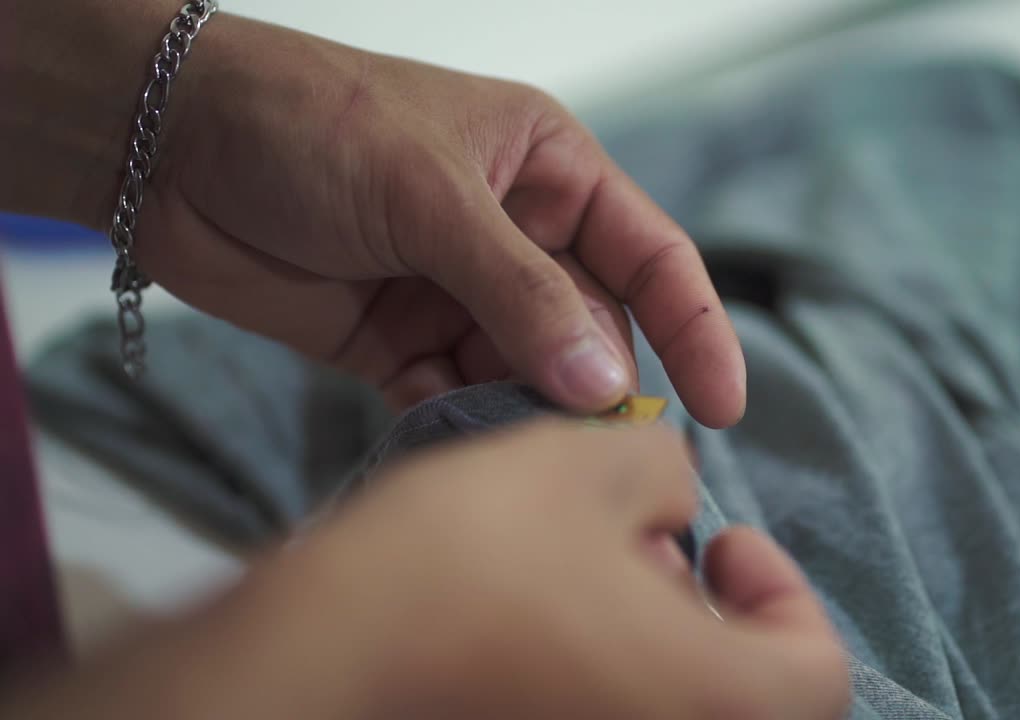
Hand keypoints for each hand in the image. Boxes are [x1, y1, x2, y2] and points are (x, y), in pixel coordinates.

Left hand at [133, 9, 744, 422]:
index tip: (722, 406)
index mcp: (548, 172)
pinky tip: (452, 444)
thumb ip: (519, 292)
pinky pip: (453, 397)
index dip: (694, 329)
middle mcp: (515, 235)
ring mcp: (456, 292)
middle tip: (582, 439)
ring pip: (524, 373)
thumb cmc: (307, 123)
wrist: (165, 148)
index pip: (650, 256)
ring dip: (522, 414)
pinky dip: (457, 424)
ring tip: (512, 449)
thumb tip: (603, 382)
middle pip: (590, 329)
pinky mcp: (399, 341)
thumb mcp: (429, 194)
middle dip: (592, 385)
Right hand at [322, 422, 849, 717]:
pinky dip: (589, 677)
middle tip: (636, 550)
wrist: (319, 658)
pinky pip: (596, 718)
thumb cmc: (465, 562)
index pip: (815, 666)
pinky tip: (525, 621)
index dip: (781, 588)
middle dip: (700, 610)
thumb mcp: (584, 464)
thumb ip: (665, 467)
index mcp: (721, 706)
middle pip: (738, 695)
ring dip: (641, 640)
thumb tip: (671, 498)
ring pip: (662, 708)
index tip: (720, 539)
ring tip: (568, 574)